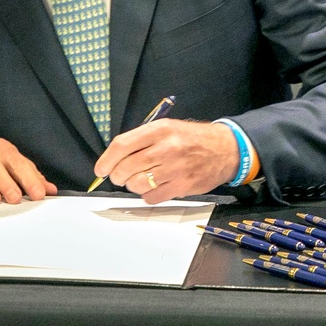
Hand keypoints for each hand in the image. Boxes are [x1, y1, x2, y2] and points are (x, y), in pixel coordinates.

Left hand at [93, 119, 239, 203]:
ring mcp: (175, 168)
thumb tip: (114, 159)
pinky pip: (152, 197)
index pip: (122, 145)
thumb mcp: (167, 128)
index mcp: (160, 129)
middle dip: (117, 175)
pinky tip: (156, 186)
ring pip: (137, 184)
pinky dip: (148, 194)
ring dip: (133, 185)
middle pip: (126, 167)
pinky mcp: (182, 186)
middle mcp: (167, 147)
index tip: (101, 169)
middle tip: (120, 176)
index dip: (106, 160)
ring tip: (141, 179)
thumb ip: (142, 140)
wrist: (224, 149)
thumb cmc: (191, 139)